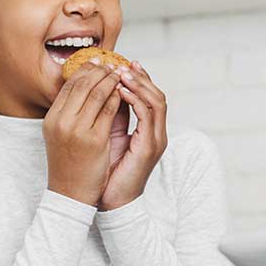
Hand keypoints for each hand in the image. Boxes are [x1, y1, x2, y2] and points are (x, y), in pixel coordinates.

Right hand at [43, 60, 122, 205]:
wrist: (70, 193)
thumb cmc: (69, 164)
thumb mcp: (63, 134)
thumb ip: (73, 112)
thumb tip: (91, 88)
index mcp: (52, 118)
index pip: (70, 84)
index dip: (86, 69)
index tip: (99, 62)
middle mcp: (61, 120)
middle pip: (83, 83)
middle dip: (101, 70)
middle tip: (114, 64)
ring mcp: (77, 129)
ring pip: (98, 92)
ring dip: (112, 80)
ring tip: (122, 74)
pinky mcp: (94, 139)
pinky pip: (110, 109)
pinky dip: (119, 97)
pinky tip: (126, 93)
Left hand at [98, 60, 167, 211]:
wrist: (110, 201)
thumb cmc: (107, 171)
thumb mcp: (109, 136)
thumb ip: (114, 115)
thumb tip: (107, 90)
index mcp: (149, 132)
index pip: (151, 97)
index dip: (140, 79)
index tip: (124, 64)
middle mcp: (157, 134)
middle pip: (158, 95)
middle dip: (141, 77)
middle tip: (123, 64)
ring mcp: (156, 140)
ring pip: (157, 101)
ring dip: (139, 84)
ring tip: (121, 73)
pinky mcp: (149, 147)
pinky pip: (148, 115)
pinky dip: (136, 99)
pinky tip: (121, 90)